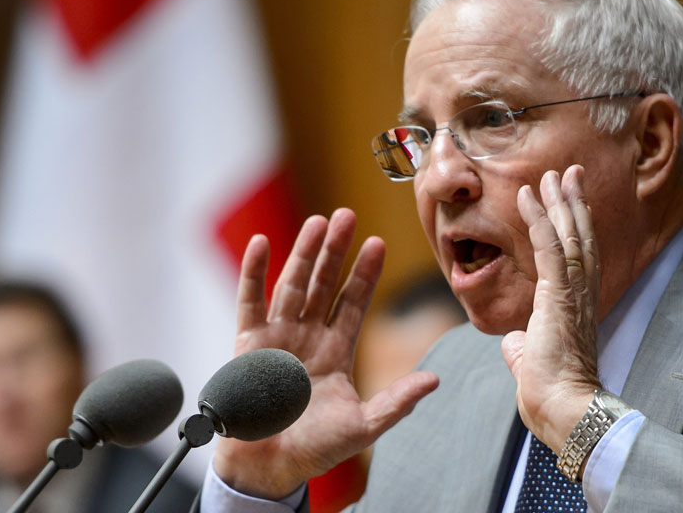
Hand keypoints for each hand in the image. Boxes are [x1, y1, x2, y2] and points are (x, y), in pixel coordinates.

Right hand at [213, 208, 439, 498]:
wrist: (269, 467)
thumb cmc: (315, 449)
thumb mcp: (364, 425)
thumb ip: (397, 401)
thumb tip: (434, 380)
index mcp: (335, 350)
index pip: (353, 302)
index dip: (365, 273)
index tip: (378, 243)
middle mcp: (308, 335)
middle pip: (324, 283)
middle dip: (336, 250)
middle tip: (347, 215)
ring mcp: (278, 335)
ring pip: (293, 283)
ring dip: (304, 252)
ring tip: (318, 221)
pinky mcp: (248, 342)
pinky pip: (250, 300)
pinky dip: (253, 272)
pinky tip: (261, 242)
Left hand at [503, 166, 601, 453]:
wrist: (563, 410)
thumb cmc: (550, 394)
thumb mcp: (531, 362)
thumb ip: (523, 346)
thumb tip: (515, 343)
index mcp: (576, 307)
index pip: (577, 257)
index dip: (573, 226)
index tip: (567, 199)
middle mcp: (582, 294)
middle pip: (580, 237)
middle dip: (573, 202)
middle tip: (568, 172)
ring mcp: (574, 293)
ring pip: (569, 235)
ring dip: (559, 201)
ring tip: (554, 174)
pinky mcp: (560, 295)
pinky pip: (549, 247)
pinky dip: (539, 218)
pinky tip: (529, 196)